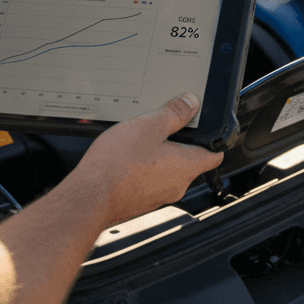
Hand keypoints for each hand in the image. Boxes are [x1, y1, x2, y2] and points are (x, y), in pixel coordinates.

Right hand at [72, 93, 222, 225]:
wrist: (88, 196)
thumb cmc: (118, 165)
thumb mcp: (149, 126)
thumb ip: (174, 113)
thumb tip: (191, 103)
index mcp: (188, 166)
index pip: (215, 155)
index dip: (214, 140)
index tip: (208, 130)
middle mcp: (178, 185)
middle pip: (190, 161)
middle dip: (180, 144)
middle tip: (164, 128)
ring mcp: (159, 196)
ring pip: (168, 171)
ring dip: (159, 156)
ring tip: (141, 142)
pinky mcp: (140, 201)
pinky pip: (150, 181)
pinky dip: (144, 169)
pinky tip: (127, 160)